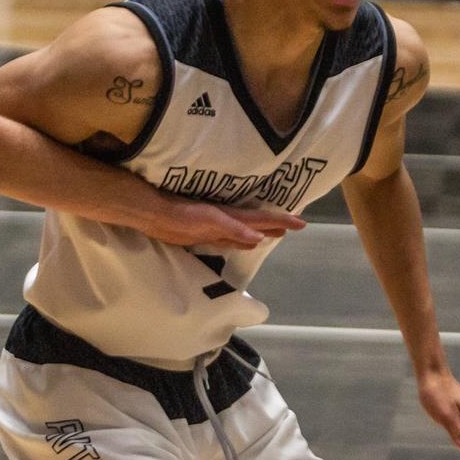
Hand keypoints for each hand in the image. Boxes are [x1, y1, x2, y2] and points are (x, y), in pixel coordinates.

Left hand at [147, 201, 305, 248]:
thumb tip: (259, 238)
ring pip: (247, 231)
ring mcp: (218, 228)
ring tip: (277, 234)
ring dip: (263, 232)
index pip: (263, 219)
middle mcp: (229, 221)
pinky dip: (244, 241)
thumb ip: (234, 230)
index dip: (282, 221)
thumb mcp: (211, 221)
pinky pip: (233, 239)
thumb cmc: (183, 215)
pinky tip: (247, 244)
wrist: (157, 215)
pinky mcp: (206, 235)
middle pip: (259, 223)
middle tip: (296, 226)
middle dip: (277, 224)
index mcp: (233, 216)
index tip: (302, 222)